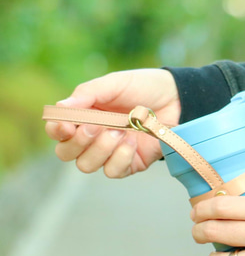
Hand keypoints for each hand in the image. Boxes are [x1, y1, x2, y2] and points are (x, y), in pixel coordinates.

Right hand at [45, 69, 180, 177]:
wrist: (177, 98)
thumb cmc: (144, 87)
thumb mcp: (115, 83)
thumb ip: (88, 93)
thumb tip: (61, 107)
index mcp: (84, 116)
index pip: (57, 131)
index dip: (56, 131)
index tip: (67, 125)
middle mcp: (93, 136)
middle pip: (66, 153)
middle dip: (78, 143)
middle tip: (97, 127)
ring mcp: (111, 152)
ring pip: (87, 166)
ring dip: (101, 149)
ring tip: (121, 131)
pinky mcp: (130, 163)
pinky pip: (113, 171)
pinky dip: (120, 157)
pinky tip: (133, 141)